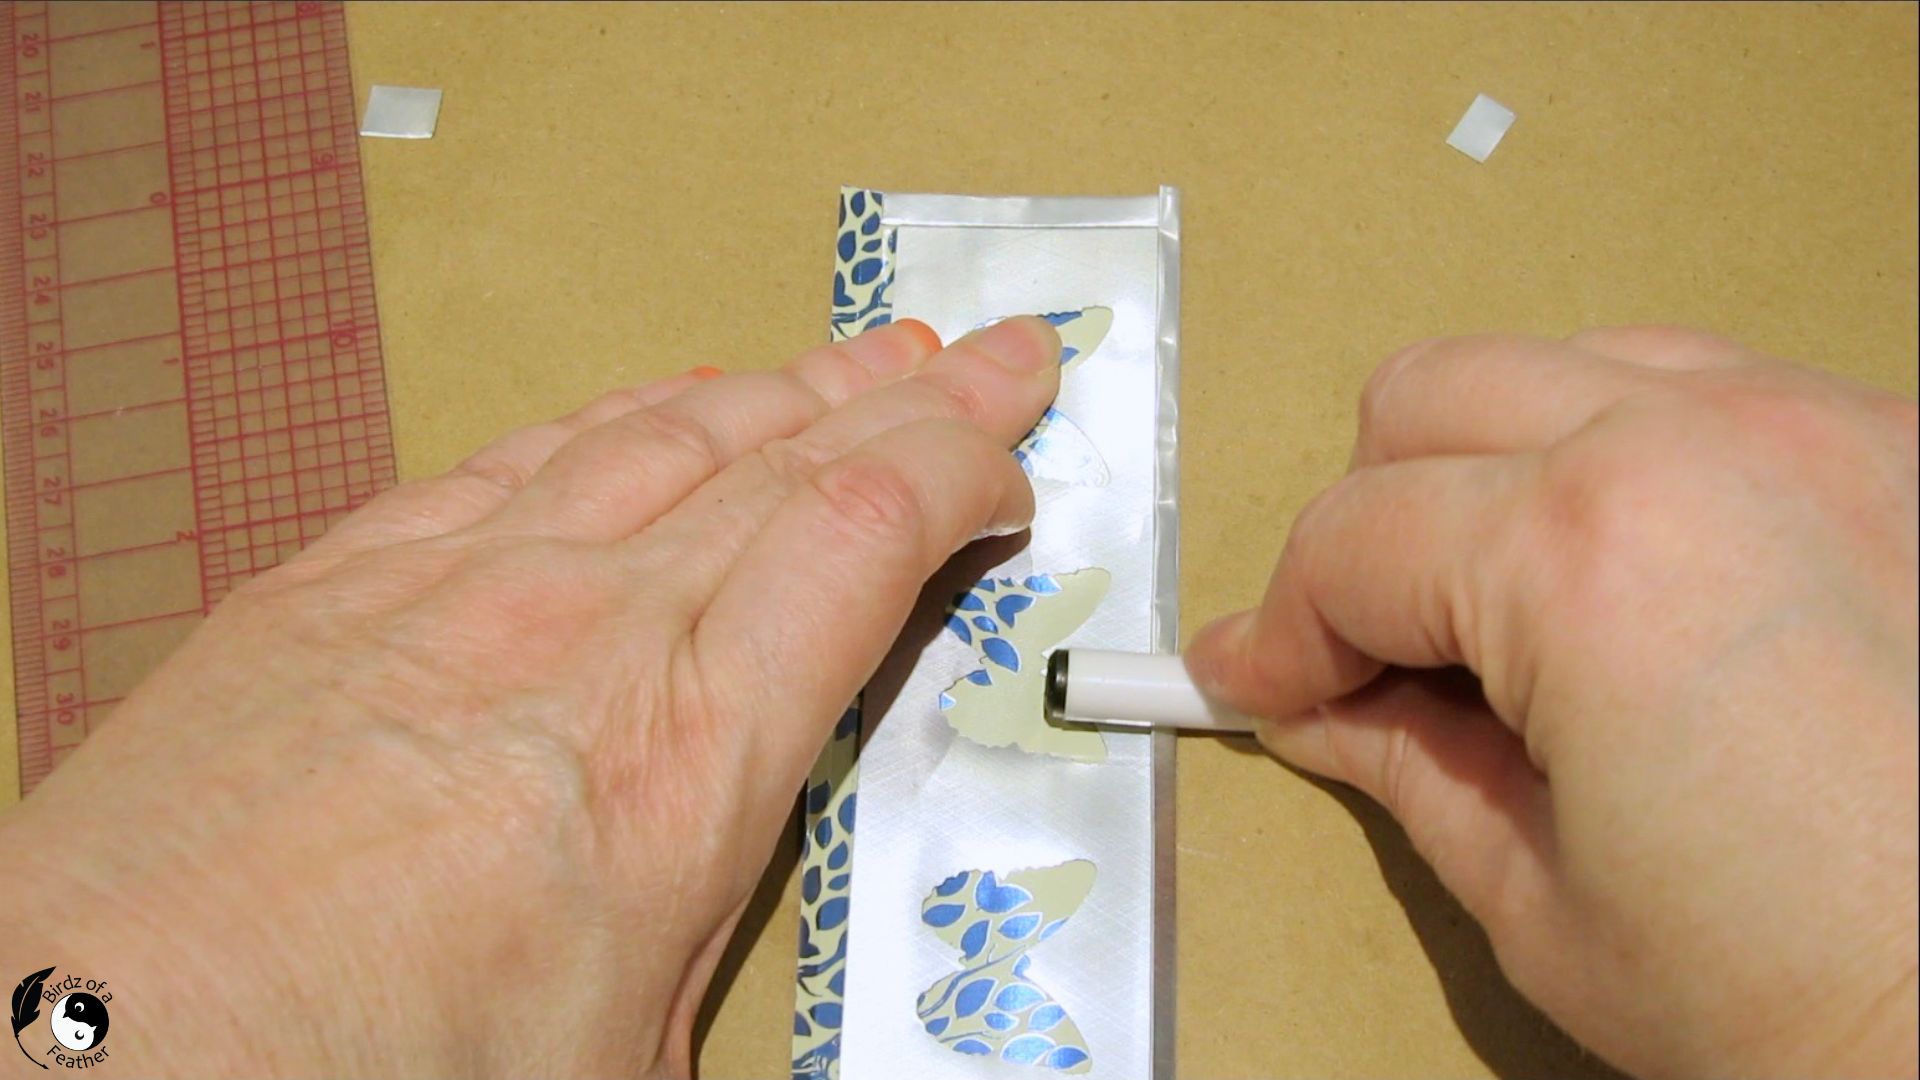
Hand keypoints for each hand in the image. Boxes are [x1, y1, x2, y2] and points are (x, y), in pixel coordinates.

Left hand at [0, 317, 1062, 1076]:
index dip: (963, 470)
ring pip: (661, 432)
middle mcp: (582, 629)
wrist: (101, 1048)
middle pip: (787, 452)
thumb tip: (763, 929)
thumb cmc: (369, 1078)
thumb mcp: (629, 1060)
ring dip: (783, 385)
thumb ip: (717, 932)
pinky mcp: (339, 579)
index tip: (1011, 462)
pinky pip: (517, 452)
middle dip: (914, 392)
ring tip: (858, 354)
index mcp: (684, 753)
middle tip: (993, 352)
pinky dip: (619, 415)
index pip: (864, 534)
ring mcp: (452, 583)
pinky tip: (656, 407)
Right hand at [1187, 328, 1917, 1078]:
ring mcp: (1826, 425)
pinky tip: (1663, 586)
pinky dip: (1642, 463)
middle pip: (1431, 397)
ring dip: (1503, 470)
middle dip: (1374, 523)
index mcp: (1588, 556)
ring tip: (1527, 610)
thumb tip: (1318, 705)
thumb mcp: (1542, 903)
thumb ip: (1403, 765)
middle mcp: (1706, 443)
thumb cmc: (1815, 1001)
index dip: (1281, 627)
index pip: (1350, 540)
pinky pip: (1715, 393)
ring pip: (1569, 365)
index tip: (1259, 684)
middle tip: (1385, 651)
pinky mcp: (1907, 450)